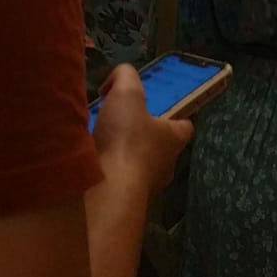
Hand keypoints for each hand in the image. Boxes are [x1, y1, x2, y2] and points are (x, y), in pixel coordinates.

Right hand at [92, 64, 191, 197]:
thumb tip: (118, 78)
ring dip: (124, 156)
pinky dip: (109, 172)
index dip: (173, 116)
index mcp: (174, 139)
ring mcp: (147, 186)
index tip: (156, 109)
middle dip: (143, 136)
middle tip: (122, 124)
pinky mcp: (125, 199)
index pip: (184, 126)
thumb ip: (125, 76)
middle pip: (160, 147)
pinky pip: (120, 181)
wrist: (108, 188)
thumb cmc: (126, 139)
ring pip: (139, 166)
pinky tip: (92, 162)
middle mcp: (166, 165)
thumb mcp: (127, 93)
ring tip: (102, 142)